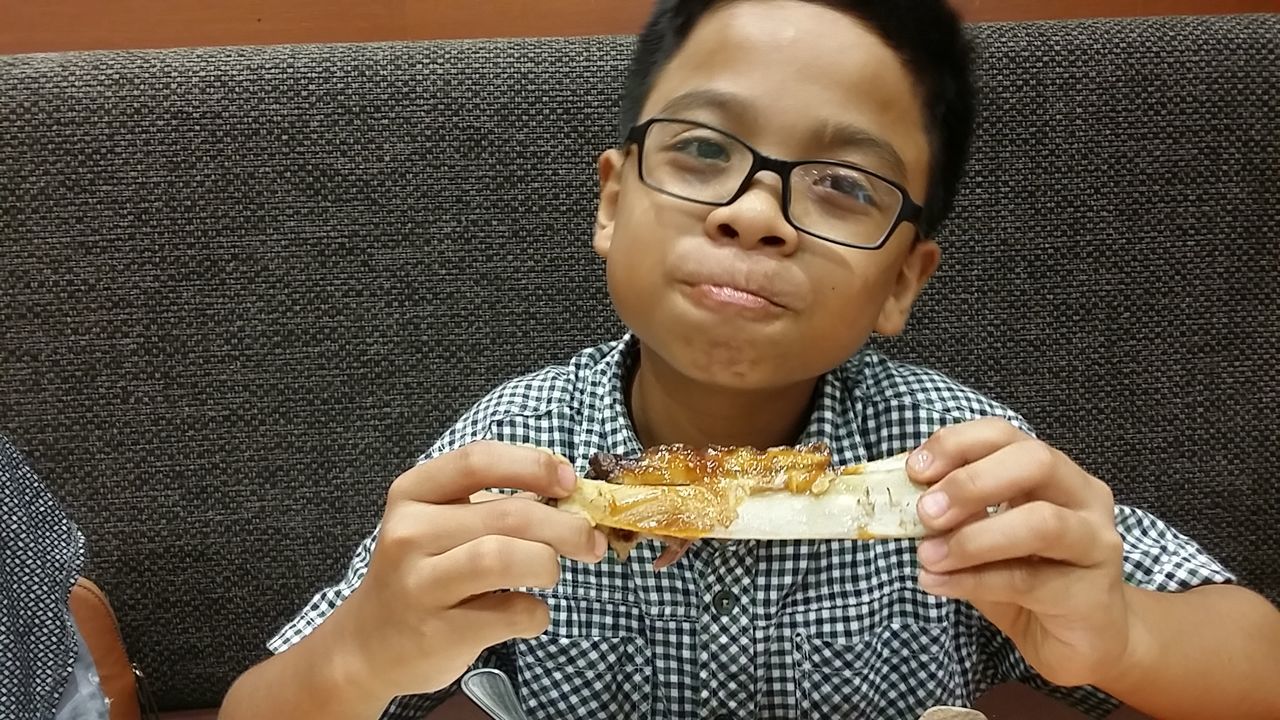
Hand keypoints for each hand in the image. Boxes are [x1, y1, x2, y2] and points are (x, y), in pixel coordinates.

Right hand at [331, 441, 606, 698]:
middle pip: (509, 513)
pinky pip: (512, 612)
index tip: (569, 481)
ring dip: (548, 565)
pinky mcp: (438, 632)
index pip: (478, 460)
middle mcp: (409, 532)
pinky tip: (527, 613)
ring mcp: (419, 584)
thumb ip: (496, 505)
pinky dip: (536, 613)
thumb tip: (572, 494)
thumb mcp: (441, 525)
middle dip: (565, 526)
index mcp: (413, 493)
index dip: (533, 465)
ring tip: (550, 574)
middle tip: (590, 541)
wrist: (368, 646)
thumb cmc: (422, 573)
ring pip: (506, 557)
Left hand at [908, 418, 1130, 686]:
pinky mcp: (1093, 591)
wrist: (1082, 642)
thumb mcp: (980, 539)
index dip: (956, 444)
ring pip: (1041, 523)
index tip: (914, 469)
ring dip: (973, 538)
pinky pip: (1028, 579)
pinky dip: (973, 580)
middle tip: (925, 513)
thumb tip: (907, 501)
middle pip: (1034, 462)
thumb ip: (953, 517)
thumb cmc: (1028, 580)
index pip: (1003, 435)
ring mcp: (1096, 541)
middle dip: (971, 483)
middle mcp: (1082, 495)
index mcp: (1050, 471)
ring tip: (927, 556)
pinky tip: (938, 584)